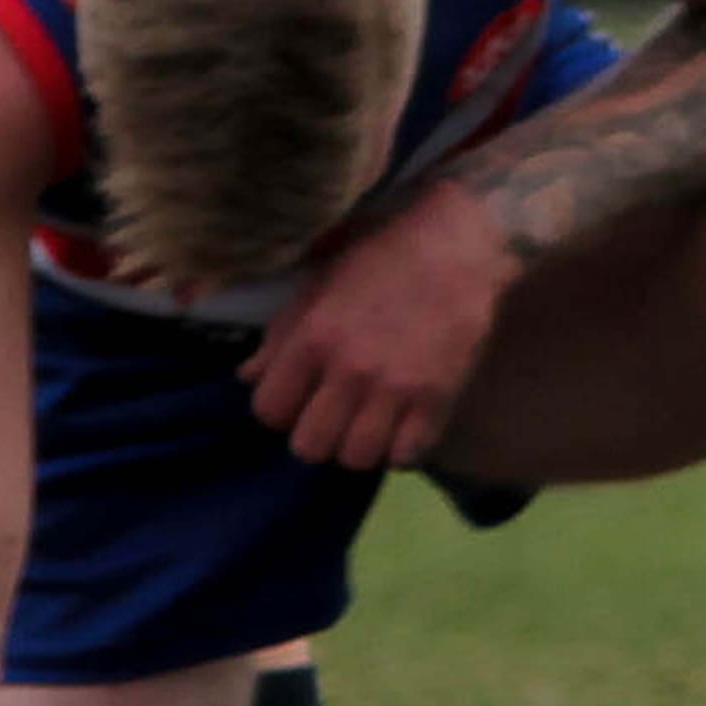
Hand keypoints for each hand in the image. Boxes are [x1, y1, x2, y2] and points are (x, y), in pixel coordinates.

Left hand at [241, 182, 520, 471]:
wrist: (457, 247)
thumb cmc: (380, 256)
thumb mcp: (319, 281)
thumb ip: (281, 332)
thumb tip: (248, 376)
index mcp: (313, 338)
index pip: (269, 409)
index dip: (278, 409)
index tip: (295, 398)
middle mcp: (350, 370)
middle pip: (309, 446)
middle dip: (314, 436)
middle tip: (330, 417)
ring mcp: (395, 389)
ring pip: (356, 458)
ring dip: (357, 446)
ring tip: (366, 425)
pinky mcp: (437, 399)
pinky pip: (406, 456)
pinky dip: (399, 449)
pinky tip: (401, 428)